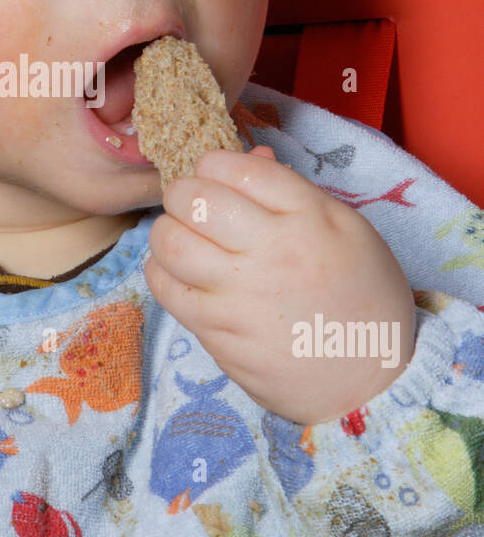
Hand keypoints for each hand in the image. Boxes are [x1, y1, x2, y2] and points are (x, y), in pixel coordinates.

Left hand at [143, 146, 416, 423]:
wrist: (375, 381)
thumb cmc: (363, 296)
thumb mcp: (346, 229)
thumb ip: (292, 190)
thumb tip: (248, 155)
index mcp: (310, 218)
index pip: (236, 167)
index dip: (212, 163)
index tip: (213, 175)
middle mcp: (273, 253)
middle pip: (194, 199)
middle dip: (182, 193)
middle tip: (191, 205)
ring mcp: (241, 297)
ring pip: (169, 243)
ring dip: (166, 232)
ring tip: (182, 238)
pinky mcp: (220, 335)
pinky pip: (167, 290)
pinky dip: (163, 272)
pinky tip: (180, 273)